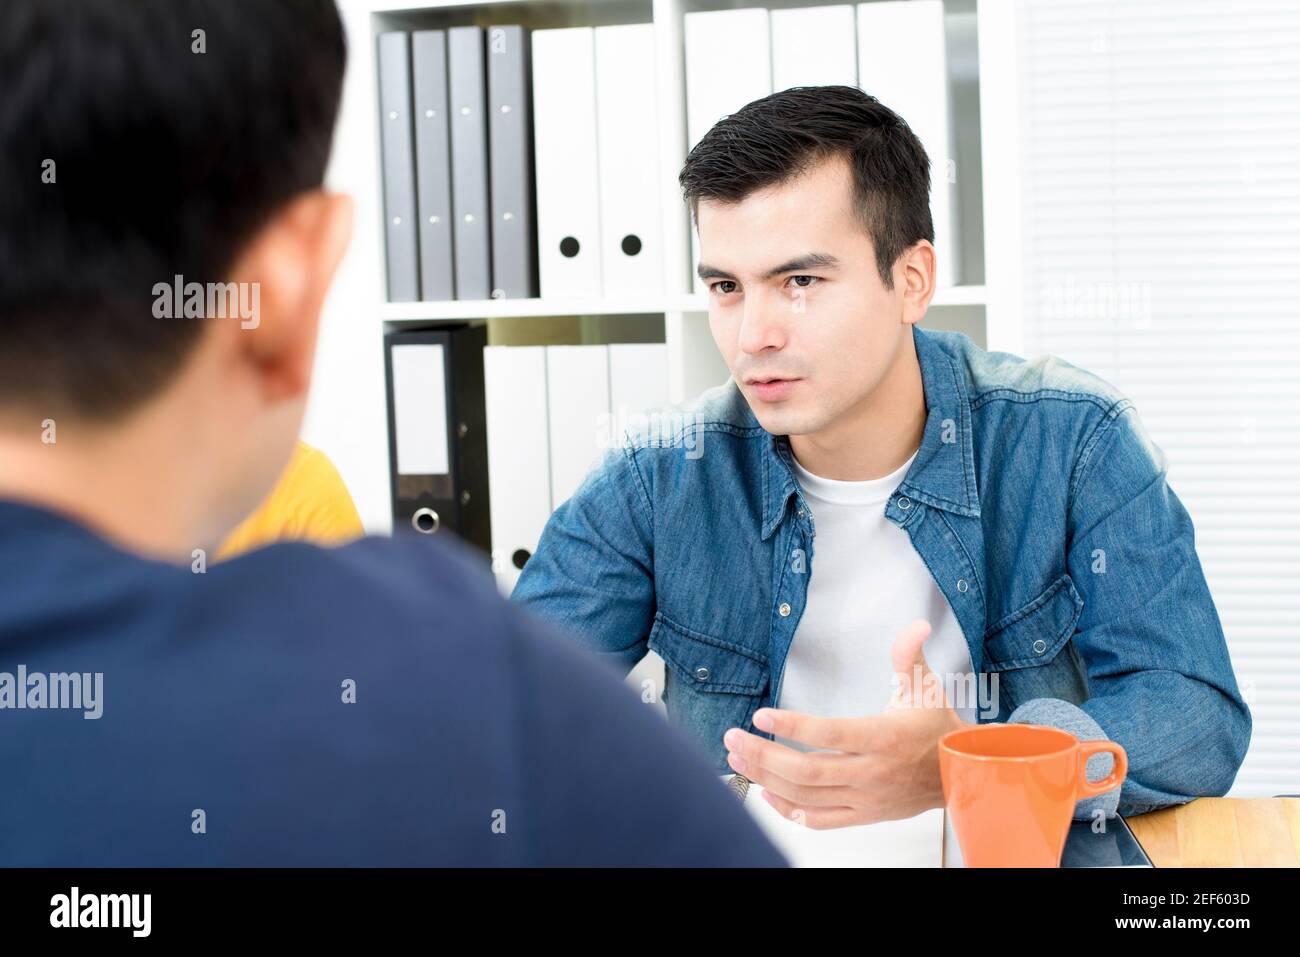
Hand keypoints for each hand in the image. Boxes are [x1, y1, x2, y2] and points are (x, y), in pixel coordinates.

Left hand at [722, 618, 969, 828]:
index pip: (829, 734)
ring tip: (738, 759)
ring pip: (807, 795)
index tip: (760, 715)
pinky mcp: (863, 816)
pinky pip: (819, 820)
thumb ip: (910, 655)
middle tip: (732, 738)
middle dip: (763, 754)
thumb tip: (916, 625)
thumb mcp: (925, 686)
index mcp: (883, 737)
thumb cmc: (935, 729)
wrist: (959, 773)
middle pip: (807, 770)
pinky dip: (788, 810)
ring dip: (766, 777)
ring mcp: (865, 799)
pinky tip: (765, 791)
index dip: (792, 726)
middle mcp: (872, 772)